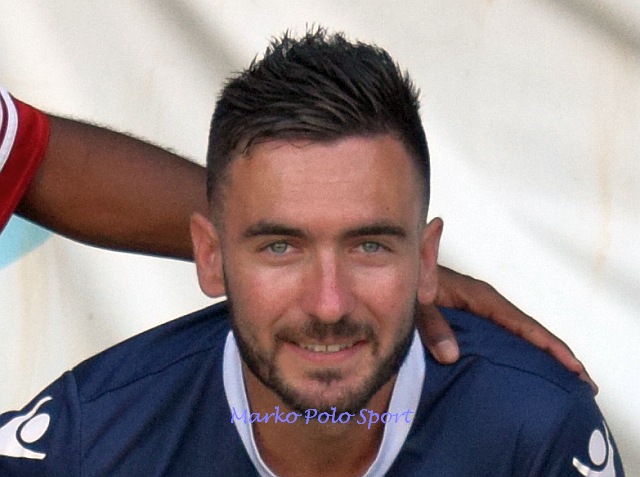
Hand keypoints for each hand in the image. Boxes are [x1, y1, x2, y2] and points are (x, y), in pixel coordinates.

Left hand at [417, 266, 596, 392]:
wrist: (398, 267)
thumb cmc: (408, 279)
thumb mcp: (417, 302)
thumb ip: (432, 324)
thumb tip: (452, 356)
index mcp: (480, 296)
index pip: (522, 324)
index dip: (549, 346)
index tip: (574, 367)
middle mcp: (486, 303)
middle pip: (530, 331)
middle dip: (558, 355)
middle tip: (585, 384)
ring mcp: (481, 311)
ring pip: (519, 335)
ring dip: (543, 356)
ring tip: (567, 383)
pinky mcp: (472, 318)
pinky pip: (504, 337)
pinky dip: (522, 352)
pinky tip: (527, 371)